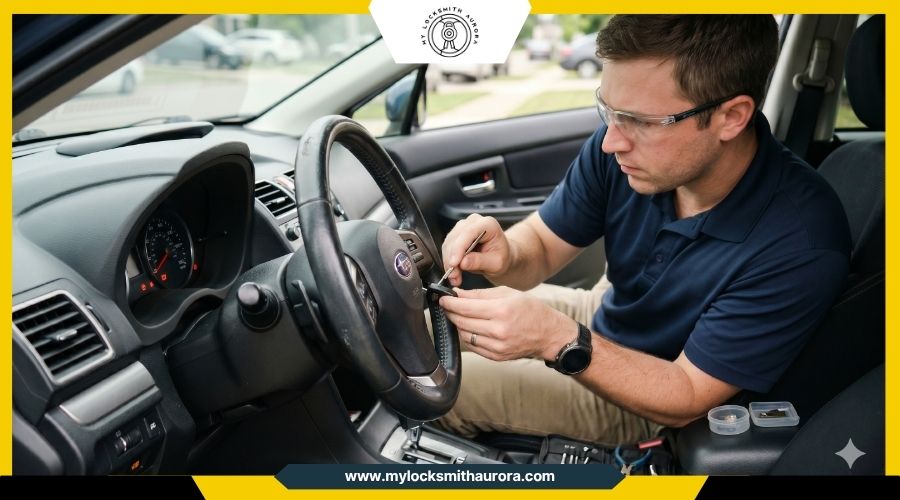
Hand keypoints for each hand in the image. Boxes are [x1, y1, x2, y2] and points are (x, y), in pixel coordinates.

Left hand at [438, 286, 577, 361]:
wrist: (549, 334)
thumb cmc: (531, 310)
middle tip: (447, 305)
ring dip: (458, 324)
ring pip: (465, 335)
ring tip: (458, 315)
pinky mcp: (497, 357)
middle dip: (450, 312)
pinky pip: (473, 346)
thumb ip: (480, 294)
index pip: (465, 307)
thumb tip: (457, 294)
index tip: (443, 298)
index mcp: (502, 311)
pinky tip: (469, 328)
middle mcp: (498, 330)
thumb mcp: (508, 294)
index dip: (450, 302)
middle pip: (462, 321)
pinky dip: (467, 336)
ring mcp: (497, 346)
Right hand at [441, 214, 508, 286]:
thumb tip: (463, 263)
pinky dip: (448, 262)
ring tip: (455, 277)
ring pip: (449, 244)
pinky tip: (454, 272)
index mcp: (488, 224)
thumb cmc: (502, 257)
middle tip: (454, 277)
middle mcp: (474, 222)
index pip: (468, 233)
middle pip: (456, 239)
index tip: (454, 264)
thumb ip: (480, 262)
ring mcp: (463, 227)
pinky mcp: (456, 235)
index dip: (459, 248)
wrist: (501, 256)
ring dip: (449, 263)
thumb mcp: (496, 263)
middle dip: (452, 260)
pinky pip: (447, 248)